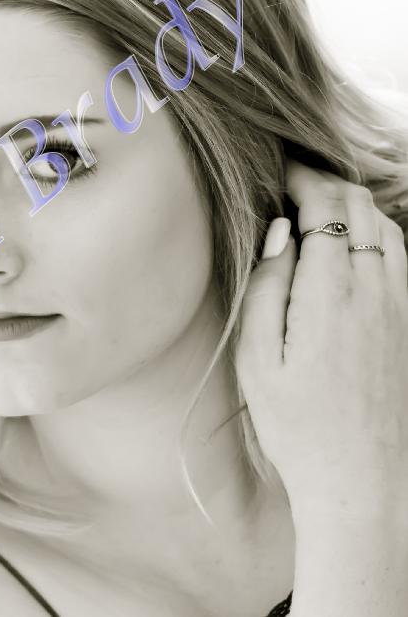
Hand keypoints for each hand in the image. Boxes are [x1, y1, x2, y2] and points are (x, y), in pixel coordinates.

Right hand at [234, 158, 407, 526]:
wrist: (361, 479)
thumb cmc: (297, 424)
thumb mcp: (257, 360)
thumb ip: (266, 287)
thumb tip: (281, 233)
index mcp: (332, 295)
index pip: (326, 207)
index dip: (301, 178)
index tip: (276, 171)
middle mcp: (376, 291)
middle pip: (361, 206)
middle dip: (326, 181)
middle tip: (291, 179)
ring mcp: (401, 306)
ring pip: (388, 225)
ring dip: (354, 202)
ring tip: (318, 201)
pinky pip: (401, 254)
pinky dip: (377, 229)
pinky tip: (353, 239)